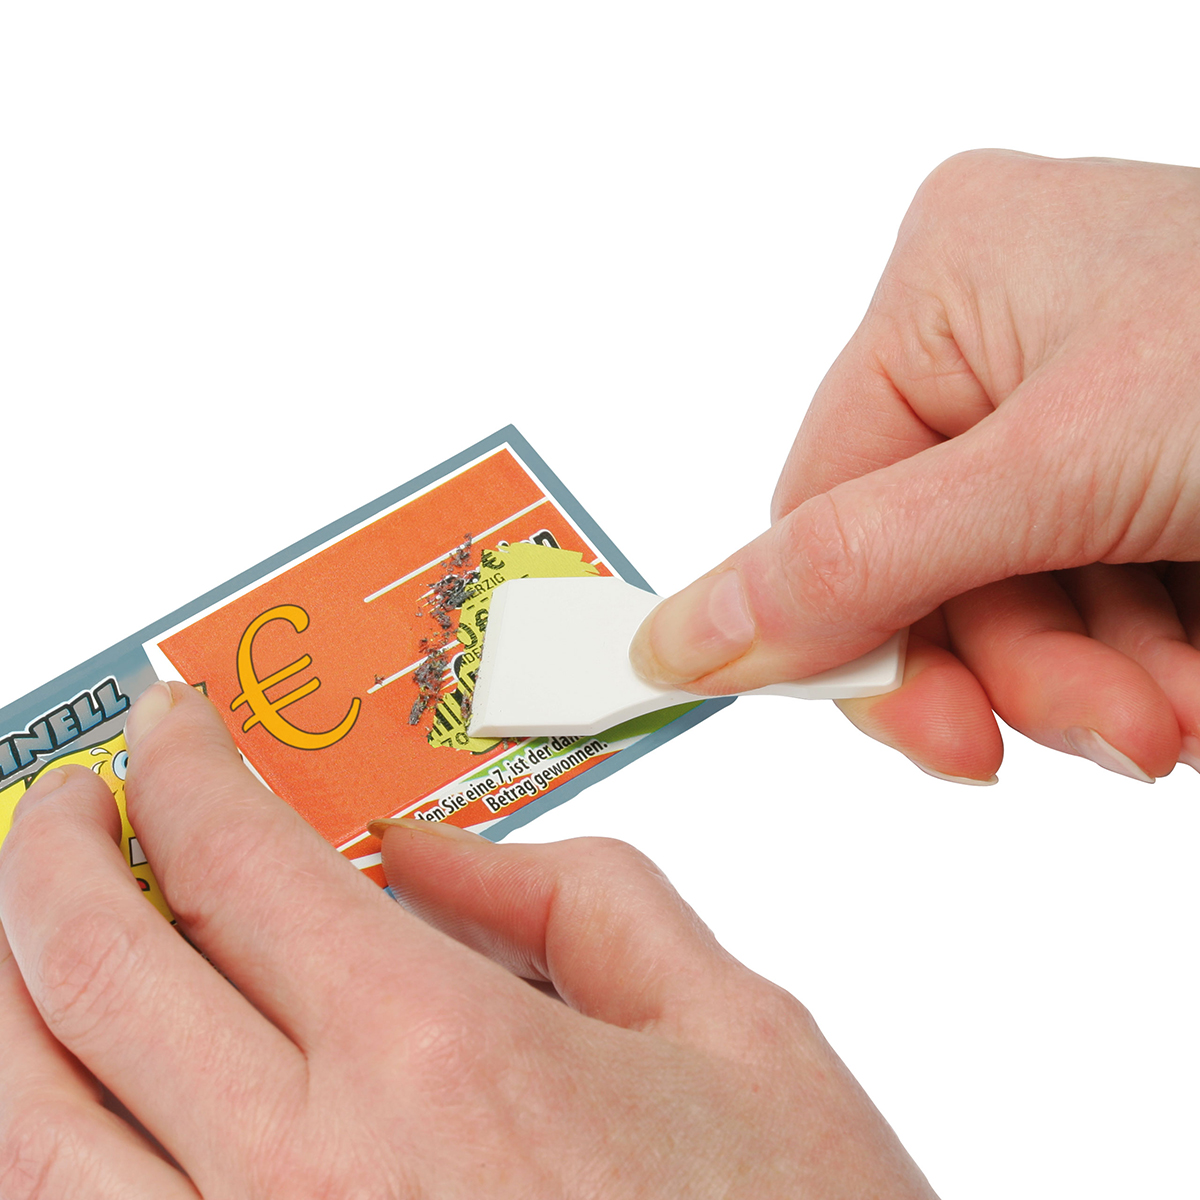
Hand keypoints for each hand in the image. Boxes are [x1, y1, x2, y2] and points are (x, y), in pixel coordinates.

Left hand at [0, 682, 935, 1197]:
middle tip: (66, 796)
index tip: (170, 724)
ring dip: (1, 1001)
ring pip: (29, 1135)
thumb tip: (444, 851)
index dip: (183, 765)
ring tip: (17, 929)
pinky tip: (53, 1106)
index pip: (239, 857)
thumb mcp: (733, 1032)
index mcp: (443, 1059)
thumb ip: (583, 901)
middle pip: (95, 971)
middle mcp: (314, 1182)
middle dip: (53, 851)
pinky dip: (36, 1156)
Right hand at [630, 149, 1199, 784]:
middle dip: (1021, 673)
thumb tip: (679, 640)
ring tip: (1196, 706)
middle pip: (921, 568)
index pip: (822, 501)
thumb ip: (860, 562)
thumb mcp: (1065, 470)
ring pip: (1009, 609)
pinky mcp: (1143, 480)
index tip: (932, 741)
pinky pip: (1086, 610)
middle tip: (1115, 734)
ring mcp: (1073, 412)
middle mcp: (997, 340)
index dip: (857, 634)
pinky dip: (1151, 669)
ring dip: (1099, 688)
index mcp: (944, 283)